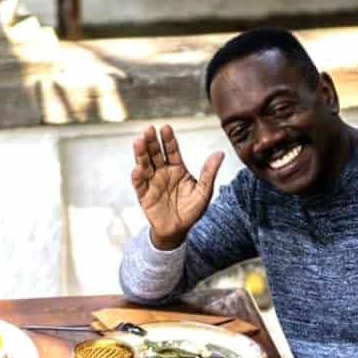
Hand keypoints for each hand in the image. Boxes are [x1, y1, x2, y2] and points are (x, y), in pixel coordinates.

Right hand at [131, 124, 223, 246]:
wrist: (178, 230)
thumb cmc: (192, 211)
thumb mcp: (204, 192)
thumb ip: (209, 172)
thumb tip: (220, 153)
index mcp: (177, 168)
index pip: (172, 150)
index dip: (168, 139)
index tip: (166, 127)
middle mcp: (162, 172)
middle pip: (155, 153)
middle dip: (151, 141)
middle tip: (149, 129)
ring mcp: (151, 182)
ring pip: (144, 164)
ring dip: (141, 153)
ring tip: (138, 142)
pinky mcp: (143, 194)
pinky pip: (139, 183)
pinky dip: (137, 175)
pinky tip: (138, 168)